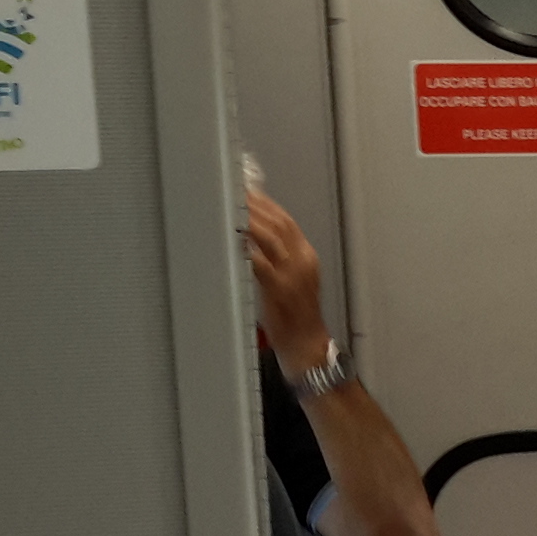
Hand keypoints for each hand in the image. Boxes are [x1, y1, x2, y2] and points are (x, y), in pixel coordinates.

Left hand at [245, 188, 333, 376]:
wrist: (306, 346)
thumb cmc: (294, 316)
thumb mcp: (291, 279)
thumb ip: (275, 256)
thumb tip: (249, 234)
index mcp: (306, 257)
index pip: (286, 220)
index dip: (265, 203)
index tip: (244, 189)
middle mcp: (302, 262)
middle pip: (279, 223)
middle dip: (254, 205)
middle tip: (231, 192)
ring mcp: (292, 276)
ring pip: (271, 238)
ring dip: (249, 221)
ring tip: (230, 209)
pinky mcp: (279, 291)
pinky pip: (260, 263)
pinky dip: (246, 249)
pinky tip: (232, 239)